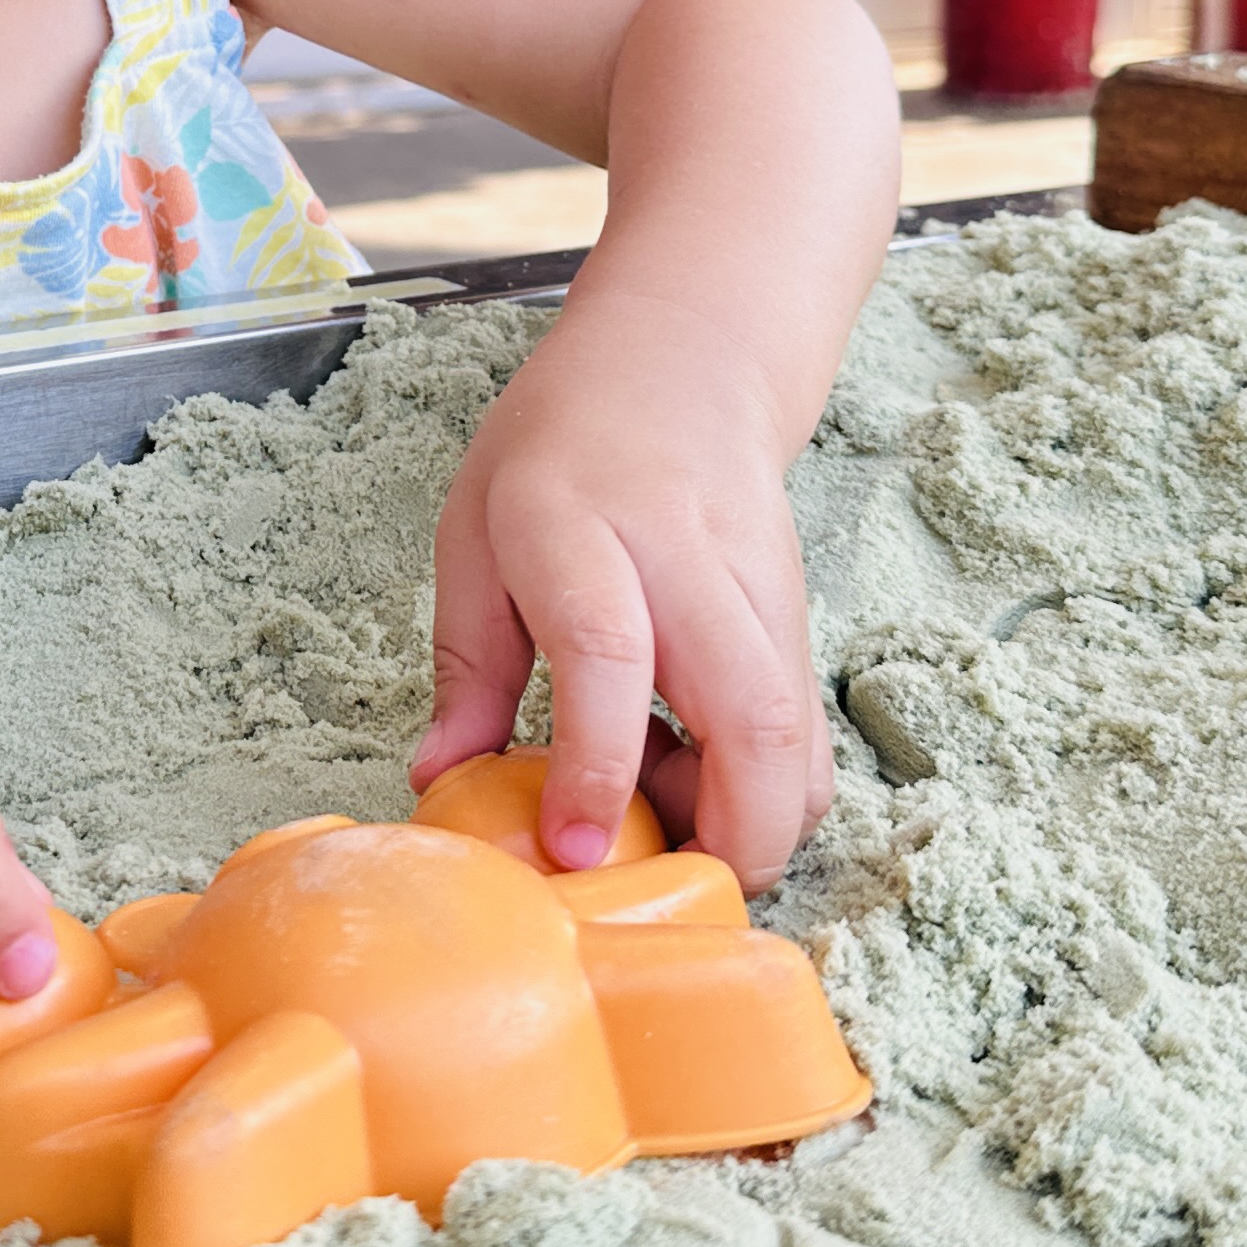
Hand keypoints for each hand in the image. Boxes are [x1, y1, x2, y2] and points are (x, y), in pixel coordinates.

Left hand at [407, 298, 835, 892]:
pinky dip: (764, 792)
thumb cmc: (560, 446)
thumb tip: (440, 782)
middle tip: (653, 884)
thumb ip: (467, 664)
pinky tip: (690, 773)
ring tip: (658, 812)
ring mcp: (761, 595)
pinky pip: (806, 739)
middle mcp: (688, 562)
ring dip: (749, 822)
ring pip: (802, 742)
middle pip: (755, 718)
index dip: (597, 767)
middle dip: (729, 837)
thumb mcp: (474, 532)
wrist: (686, 362)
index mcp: (581, 528)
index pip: (608, 654)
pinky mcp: (798, 626)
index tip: (574, 853)